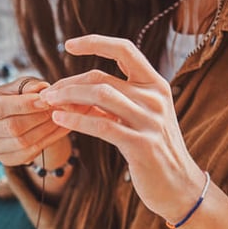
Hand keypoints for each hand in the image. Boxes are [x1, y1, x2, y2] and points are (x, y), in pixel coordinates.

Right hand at [0, 77, 70, 165]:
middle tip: (58, 108)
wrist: (15, 116)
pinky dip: (47, 141)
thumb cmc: (15, 96)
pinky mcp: (4, 160)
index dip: (23, 105)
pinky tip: (60, 129)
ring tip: (61, 117)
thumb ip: (29, 86)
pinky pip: (28, 154)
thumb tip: (42, 90)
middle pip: (10, 127)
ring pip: (21, 142)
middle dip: (38, 117)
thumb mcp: (19, 85)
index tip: (46, 100)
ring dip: (45, 130)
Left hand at [38, 34, 205, 222]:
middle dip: (68, 83)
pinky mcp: (141, 145)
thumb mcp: (139, 118)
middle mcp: (155, 98)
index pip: (125, 50)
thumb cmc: (154, 150)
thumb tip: (77, 89)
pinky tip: (59, 120)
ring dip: (68, 98)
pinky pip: (101, 126)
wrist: (179, 186)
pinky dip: (75, 121)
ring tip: (49, 103)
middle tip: (48, 93)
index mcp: (156, 85)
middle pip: (102, 78)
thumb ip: (117, 100)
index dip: (95, 42)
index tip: (68, 44)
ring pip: (100, 96)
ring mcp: (150, 121)